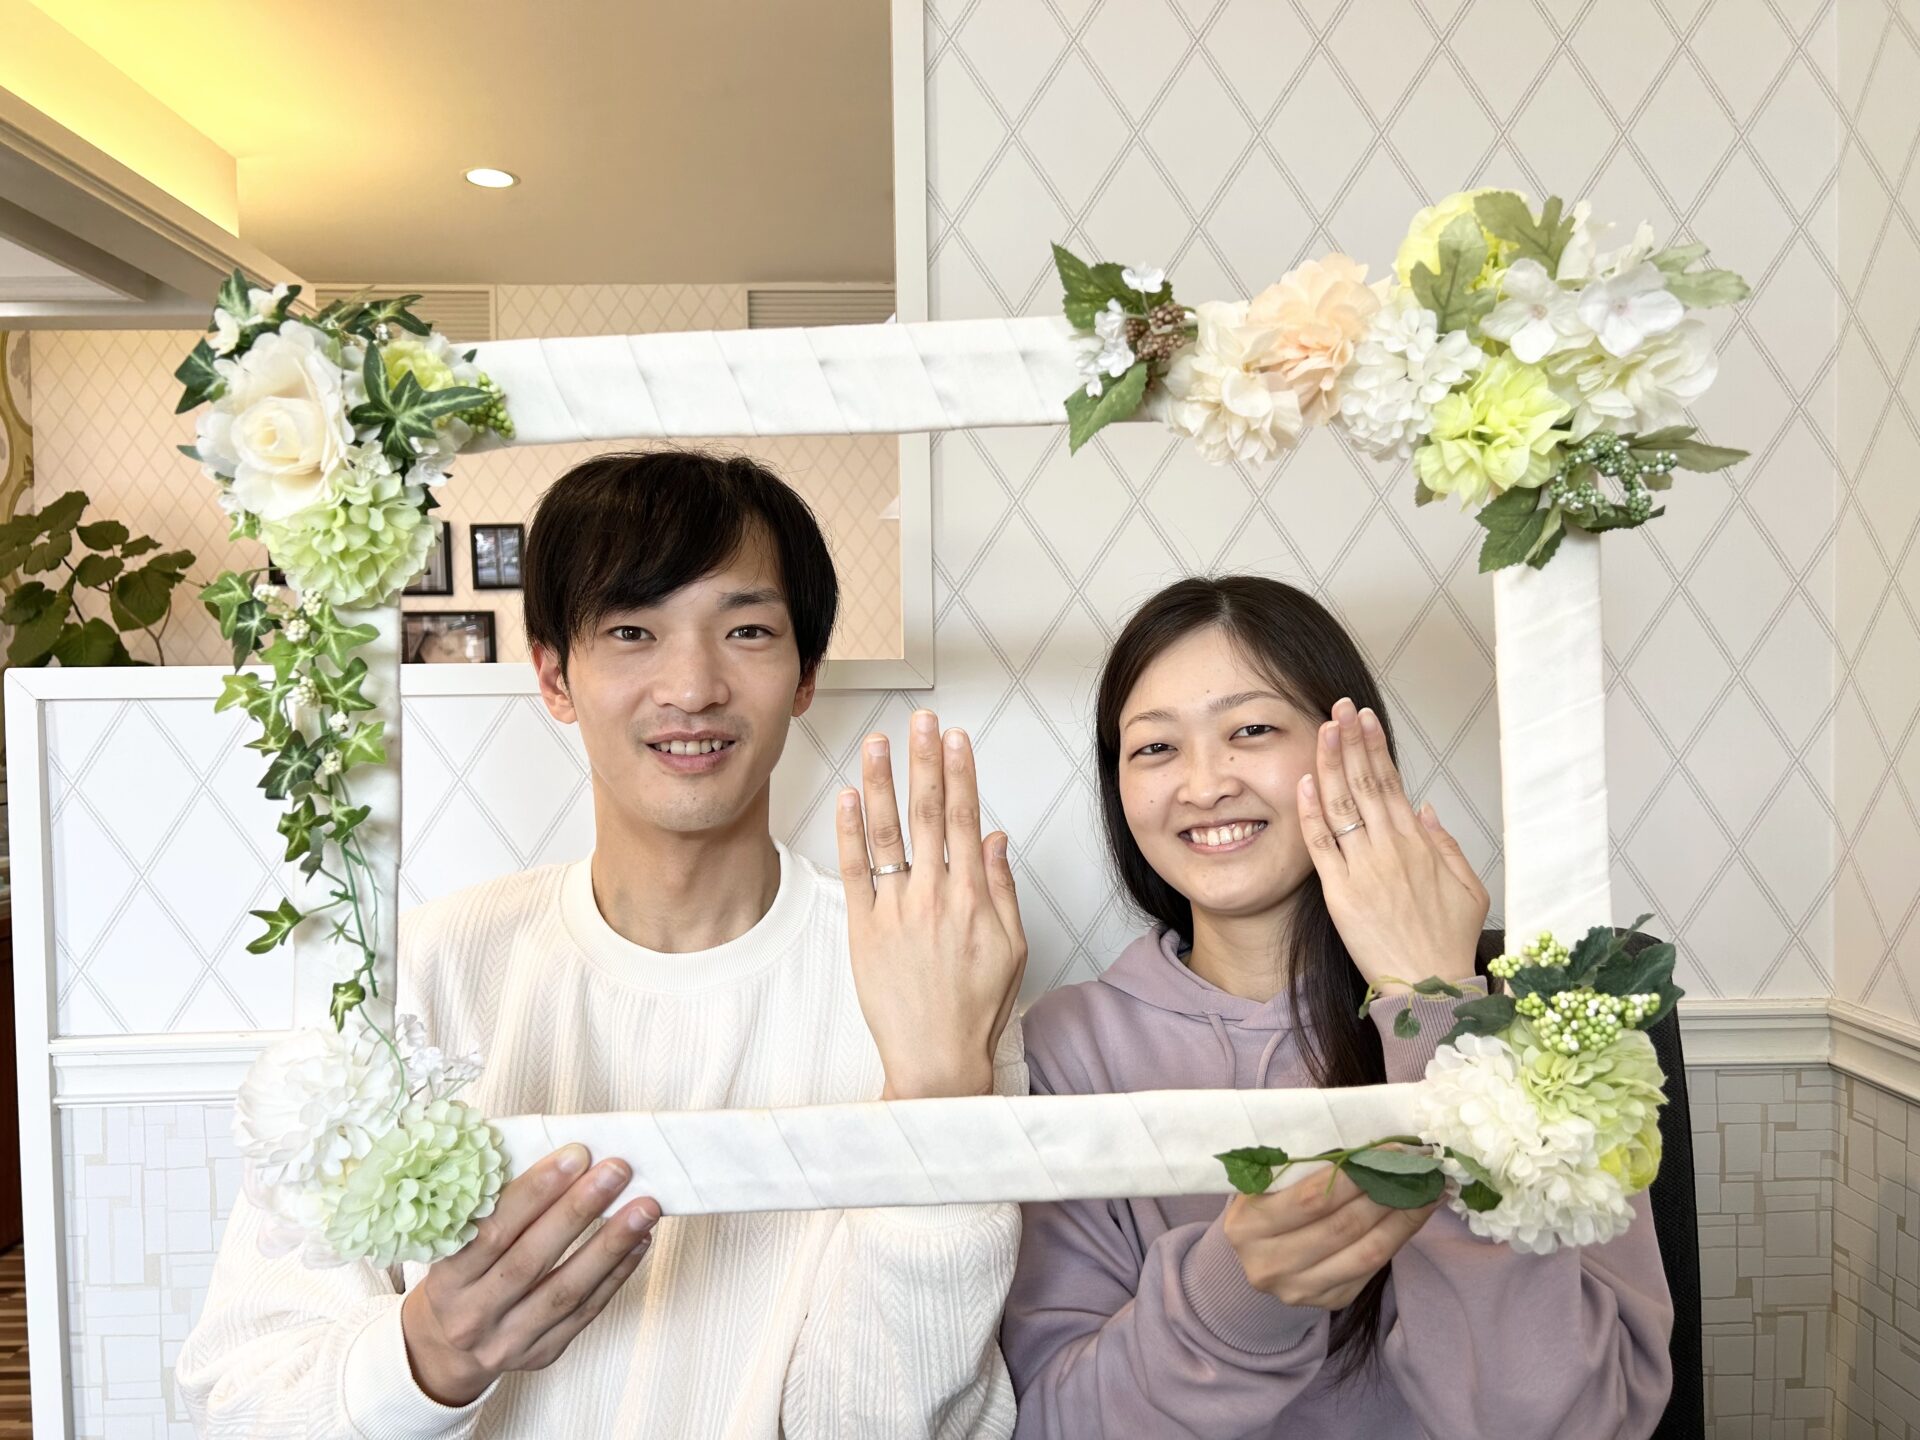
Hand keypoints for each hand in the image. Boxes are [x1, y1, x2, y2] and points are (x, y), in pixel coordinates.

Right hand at [400, 1145, 659, 1406]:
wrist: (447, 1347)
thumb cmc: (462, 1275)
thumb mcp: (455, 1242)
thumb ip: (491, 1204)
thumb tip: (556, 1154)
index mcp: (447, 1278)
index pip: (492, 1231)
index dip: (535, 1192)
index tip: (575, 1155)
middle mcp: (473, 1314)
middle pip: (531, 1260)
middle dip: (578, 1210)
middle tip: (617, 1171)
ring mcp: (508, 1340)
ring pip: (566, 1290)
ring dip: (611, 1244)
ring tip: (644, 1207)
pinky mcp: (542, 1353)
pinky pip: (586, 1311)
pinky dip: (617, 1274)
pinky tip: (639, 1241)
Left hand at [835, 709, 1026, 1099]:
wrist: (935, 1057)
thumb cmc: (975, 1007)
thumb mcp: (1012, 946)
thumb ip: (1002, 887)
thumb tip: (996, 838)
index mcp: (974, 897)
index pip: (966, 818)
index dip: (960, 772)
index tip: (954, 738)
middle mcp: (935, 895)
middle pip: (929, 814)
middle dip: (924, 761)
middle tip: (921, 722)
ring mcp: (896, 910)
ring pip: (888, 833)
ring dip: (882, 782)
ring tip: (878, 742)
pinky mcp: (863, 929)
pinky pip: (854, 871)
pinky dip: (849, 832)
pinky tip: (849, 797)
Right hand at [1224, 1168, 1437, 1308]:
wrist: (1254, 1253)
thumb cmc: (1264, 1202)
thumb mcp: (1265, 1180)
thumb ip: (1303, 1167)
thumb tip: (1370, 1148)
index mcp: (1249, 1225)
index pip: (1314, 1197)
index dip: (1358, 1173)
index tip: (1394, 1150)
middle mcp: (1270, 1264)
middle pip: (1345, 1226)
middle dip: (1389, 1192)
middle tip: (1421, 1167)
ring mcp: (1299, 1289)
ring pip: (1366, 1252)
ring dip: (1404, 1218)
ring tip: (1430, 1191)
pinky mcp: (1327, 1301)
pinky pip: (1371, 1270)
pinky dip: (1398, 1239)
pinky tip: (1415, 1216)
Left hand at [1296, 697, 1488, 991]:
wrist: (1430, 987)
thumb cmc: (1448, 943)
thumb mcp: (1468, 889)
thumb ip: (1445, 844)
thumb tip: (1424, 808)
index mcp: (1419, 845)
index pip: (1393, 783)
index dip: (1377, 748)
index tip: (1365, 719)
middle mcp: (1390, 850)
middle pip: (1366, 783)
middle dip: (1352, 740)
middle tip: (1340, 707)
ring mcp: (1363, 869)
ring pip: (1342, 805)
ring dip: (1331, 763)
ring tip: (1323, 729)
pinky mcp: (1339, 893)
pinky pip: (1321, 845)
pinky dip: (1311, 812)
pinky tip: (1303, 782)